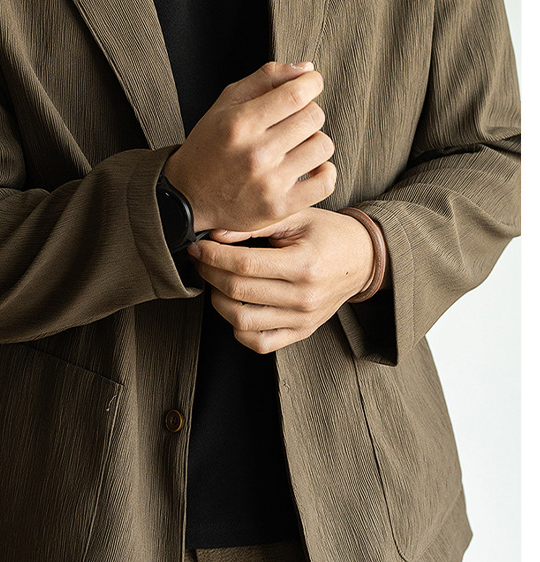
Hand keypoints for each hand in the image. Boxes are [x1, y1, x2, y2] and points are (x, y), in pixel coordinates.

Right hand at [162, 61, 335, 232]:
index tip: (310, 85)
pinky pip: (325, 182)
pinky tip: (309, 167)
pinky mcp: (279, 207)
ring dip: (315, 141)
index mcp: (240, 124)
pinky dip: (324, 171)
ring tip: (298, 145)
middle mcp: (255, 153)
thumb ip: (265, 78)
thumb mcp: (225, 103)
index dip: (312, 84)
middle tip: (294, 121)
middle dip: (308, 112)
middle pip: (313, 117)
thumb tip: (308, 69)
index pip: (296, 94)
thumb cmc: (209, 146)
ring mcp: (269, 183)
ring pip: (322, 146)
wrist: (188, 197)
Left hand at [187, 207, 381, 353]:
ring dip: (218, 301)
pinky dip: (239, 329)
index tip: (199, 247)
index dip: (214, 256)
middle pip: (239, 292)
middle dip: (210, 273)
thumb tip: (216, 235)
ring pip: (242, 322)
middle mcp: (304, 298)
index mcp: (304, 265)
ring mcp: (302, 320)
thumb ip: (257, 224)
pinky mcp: (301, 333)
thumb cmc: (328, 234)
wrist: (362, 259)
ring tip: (216, 282)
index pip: (245, 264)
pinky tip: (235, 307)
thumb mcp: (297, 218)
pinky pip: (259, 343)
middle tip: (202, 260)